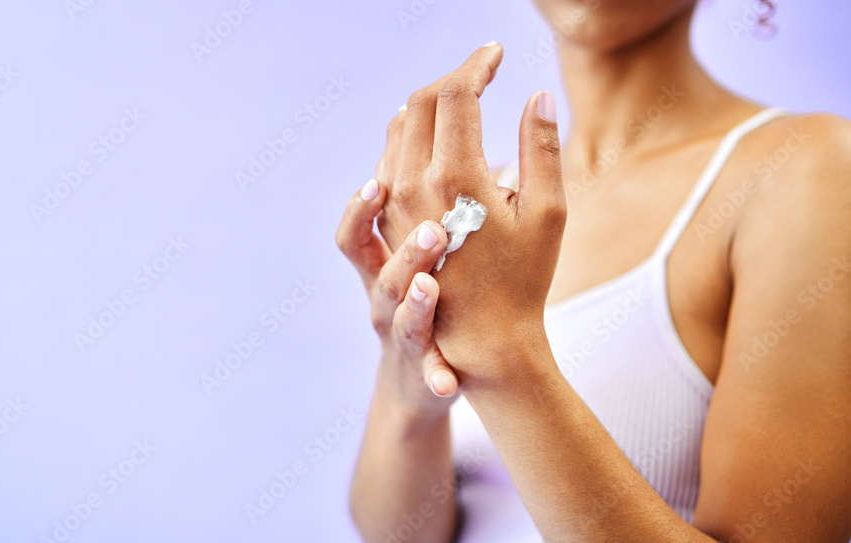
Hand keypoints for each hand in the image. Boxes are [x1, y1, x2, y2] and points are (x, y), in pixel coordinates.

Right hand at [336, 179, 459, 420]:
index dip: (363, 206)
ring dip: (415, 305)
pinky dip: (436, 377)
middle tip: (431, 228)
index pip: (361, 229)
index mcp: (384, 263)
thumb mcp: (410, 254)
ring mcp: (401, 337)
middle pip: (379, 271)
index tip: (378, 180)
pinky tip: (448, 384)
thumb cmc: (427, 299)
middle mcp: (384, 298)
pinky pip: (428, 376)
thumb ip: (416, 206)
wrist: (420, 379)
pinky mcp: (423, 374)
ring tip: (430, 287)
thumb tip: (429, 138)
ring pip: (400, 319)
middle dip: (402, 252)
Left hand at [376, 43, 566, 386]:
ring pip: (396, 132)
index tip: (497, 52)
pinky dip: (404, 139)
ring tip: (458, 96)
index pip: (456, 95)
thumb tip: (538, 94)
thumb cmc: (523, 281)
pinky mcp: (383, 225)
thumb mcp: (547, 214)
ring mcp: (391, 207)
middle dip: (452, 78)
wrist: (480, 341)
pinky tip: (425, 141)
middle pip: (420, 104)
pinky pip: (384, 164)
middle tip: (482, 71)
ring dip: (426, 106)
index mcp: (456, 178)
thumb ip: (542, 148)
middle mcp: (412, 186)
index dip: (477, 64)